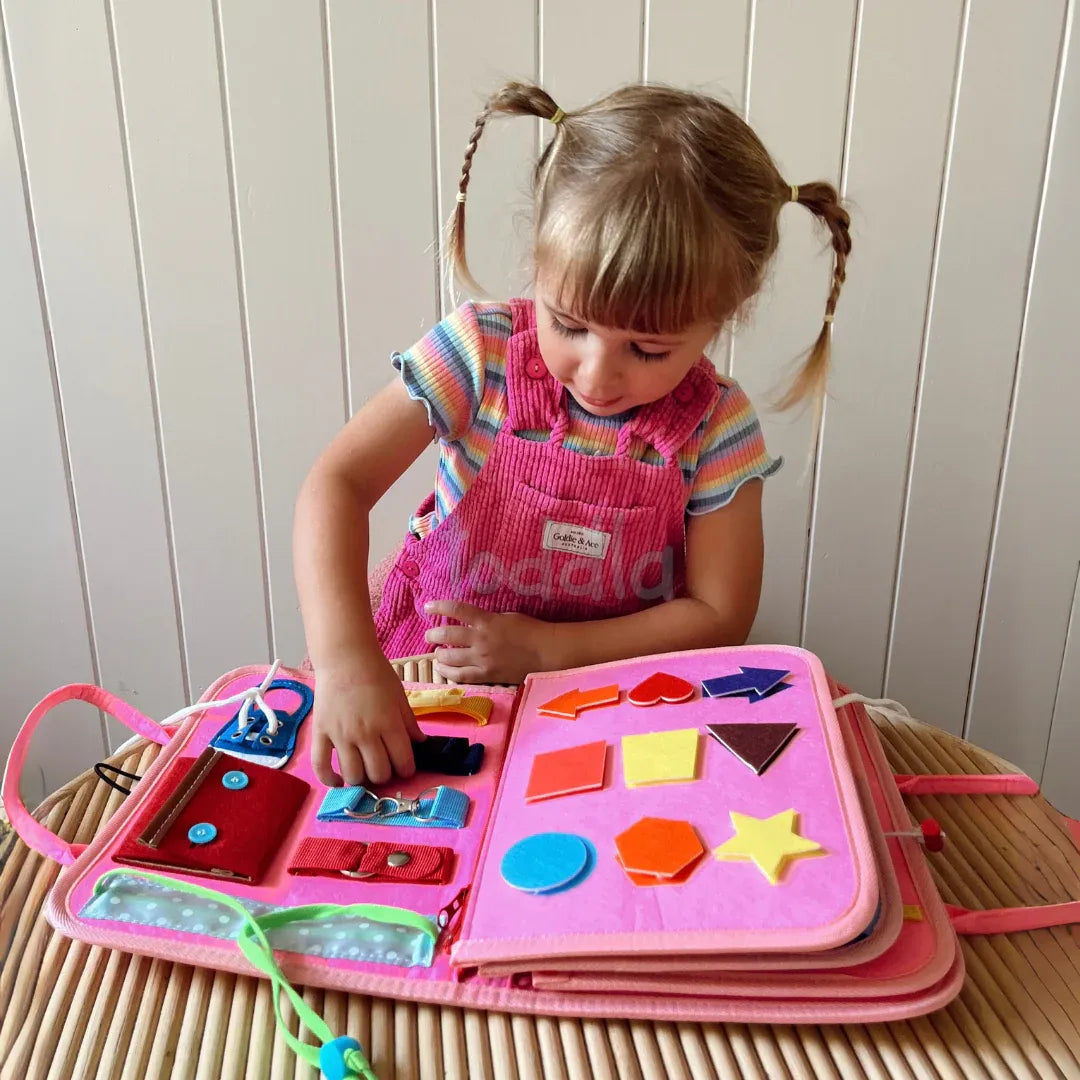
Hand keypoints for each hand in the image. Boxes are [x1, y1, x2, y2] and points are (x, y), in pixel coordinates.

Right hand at [310, 657, 425, 787]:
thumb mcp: (400, 696)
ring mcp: (341, 735)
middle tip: (384, 766)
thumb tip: (420, 743)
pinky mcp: (321, 733)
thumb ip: (409, 723)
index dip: (407, 770)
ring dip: (361, 779)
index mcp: (389, 723)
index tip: (404, 768)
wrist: (344, 657)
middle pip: (378, 773)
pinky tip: (338, 781)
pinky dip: (329, 779)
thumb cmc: (376, 673)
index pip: (402, 762)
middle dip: (385, 775)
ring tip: (364, 771)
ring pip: (353, 775)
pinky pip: (321, 765)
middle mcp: (365, 733)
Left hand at [423, 600, 552, 682]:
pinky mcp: (487, 675)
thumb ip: (487, 620)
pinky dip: (449, 673)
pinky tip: (443, 671)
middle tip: (429, 635)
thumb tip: (470, 622)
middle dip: (434, 634)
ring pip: (451, 658)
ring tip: (438, 654)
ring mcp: (482, 659)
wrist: (546, 652)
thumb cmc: (530, 631)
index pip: (457, 610)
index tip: (428, 607)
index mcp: (487, 621)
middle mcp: (481, 640)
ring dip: (440, 655)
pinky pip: (462, 676)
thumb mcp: (506, 617)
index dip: (439, 607)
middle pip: (448, 635)